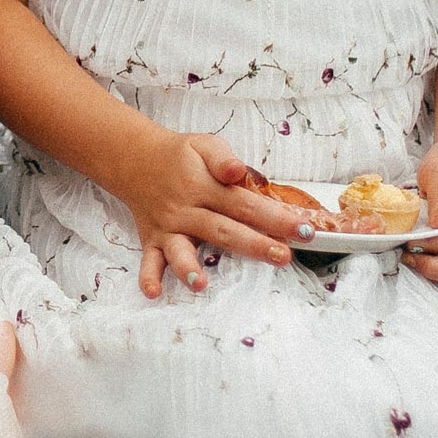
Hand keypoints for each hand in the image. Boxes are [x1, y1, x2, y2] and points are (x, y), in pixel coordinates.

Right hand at [110, 130, 315, 298]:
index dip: (275, 217)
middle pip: (222, 230)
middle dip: (253, 245)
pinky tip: (154, 292)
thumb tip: (239, 171)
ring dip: (189, 267)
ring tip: (201, 284)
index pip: (244, 203)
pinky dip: (149, 277)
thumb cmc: (179, 156)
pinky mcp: (152, 241)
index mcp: (202, 186)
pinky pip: (149, 261)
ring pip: (180, 250)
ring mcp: (168, 228)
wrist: (134, 159)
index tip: (303, 229)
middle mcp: (185, 210)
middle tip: (282, 256)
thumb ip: (223, 158)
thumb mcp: (203, 144)